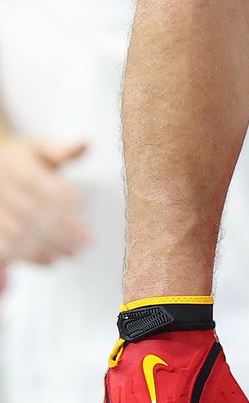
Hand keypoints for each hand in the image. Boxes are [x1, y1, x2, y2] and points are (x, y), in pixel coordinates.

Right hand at [0, 135, 89, 263]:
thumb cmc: (19, 162)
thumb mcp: (37, 149)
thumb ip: (60, 150)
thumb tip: (86, 143)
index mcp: (13, 166)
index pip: (35, 182)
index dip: (59, 194)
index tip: (79, 204)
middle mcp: (0, 189)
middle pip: (31, 211)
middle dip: (61, 227)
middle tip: (86, 240)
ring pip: (19, 233)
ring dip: (49, 244)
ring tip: (74, 252)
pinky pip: (9, 248)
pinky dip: (31, 256)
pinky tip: (52, 260)